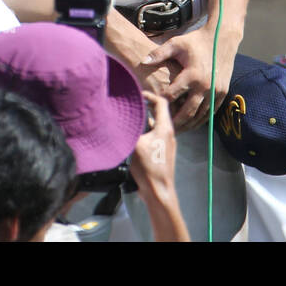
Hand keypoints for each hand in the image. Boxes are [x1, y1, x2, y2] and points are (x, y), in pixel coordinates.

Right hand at [129, 93, 188, 241]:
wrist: (159, 191)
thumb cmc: (149, 167)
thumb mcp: (135, 145)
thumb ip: (129, 130)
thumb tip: (117, 119)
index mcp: (165, 127)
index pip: (161, 102)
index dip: (150, 95)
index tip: (138, 94)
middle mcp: (168, 133)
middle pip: (157, 114)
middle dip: (144, 108)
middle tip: (129, 107)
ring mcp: (166, 143)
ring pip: (154, 126)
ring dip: (142, 123)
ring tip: (128, 121)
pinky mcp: (162, 152)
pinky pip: (153, 137)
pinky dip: (143, 134)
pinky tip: (131, 138)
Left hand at [142, 28, 238, 130]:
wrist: (222, 38)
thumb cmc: (196, 41)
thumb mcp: (177, 43)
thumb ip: (159, 53)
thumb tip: (143, 61)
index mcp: (192, 75)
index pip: (172, 96)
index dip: (160, 103)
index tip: (150, 109)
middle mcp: (204, 85)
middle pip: (186, 112)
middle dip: (174, 123)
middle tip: (162, 129)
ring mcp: (215, 91)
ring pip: (199, 116)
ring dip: (187, 125)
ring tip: (175, 130)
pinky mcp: (222, 92)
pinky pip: (210, 112)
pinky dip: (200, 120)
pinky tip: (191, 124)